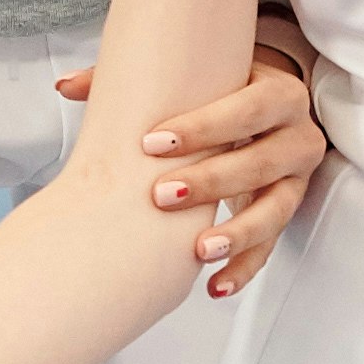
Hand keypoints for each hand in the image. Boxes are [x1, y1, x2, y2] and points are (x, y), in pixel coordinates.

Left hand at [57, 1, 334, 297]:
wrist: (262, 108)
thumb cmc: (219, 91)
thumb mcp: (192, 77)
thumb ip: (134, 79)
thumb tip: (65, 85)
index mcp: (278, 92)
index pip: (250, 107)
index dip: (205, 126)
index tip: (153, 143)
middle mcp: (298, 134)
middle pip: (264, 160)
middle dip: (214, 180)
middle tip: (162, 195)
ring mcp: (296, 178)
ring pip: (277, 209)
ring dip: (239, 233)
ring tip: (199, 250)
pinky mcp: (287, 212)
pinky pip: (272, 246)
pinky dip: (245, 268)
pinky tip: (215, 285)